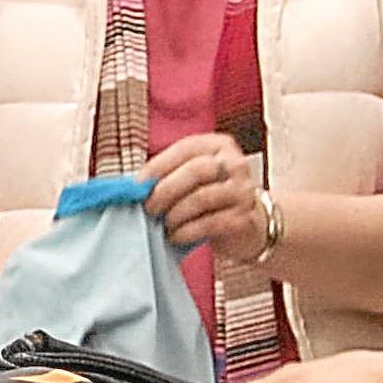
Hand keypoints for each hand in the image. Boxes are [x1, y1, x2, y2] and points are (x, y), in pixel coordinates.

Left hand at [143, 133, 265, 260]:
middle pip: (196, 171)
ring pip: (202, 197)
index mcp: (218, 145)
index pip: (185, 148)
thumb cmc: (211, 197)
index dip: (158, 166)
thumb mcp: (193, 178)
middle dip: (165, 190)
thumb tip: (135, 186)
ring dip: (176, 213)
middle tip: (149, 208)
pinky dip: (187, 231)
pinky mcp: (244, 217)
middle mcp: (235, 164)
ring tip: (164, 224)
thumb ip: (169, 174)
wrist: (247, 225)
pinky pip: (211, 223)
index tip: (137, 185)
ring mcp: (243, 191)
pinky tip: (176, 236)